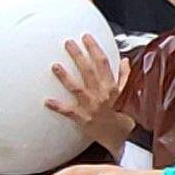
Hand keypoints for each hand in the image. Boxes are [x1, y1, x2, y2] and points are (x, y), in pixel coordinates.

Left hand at [45, 38, 130, 153]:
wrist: (119, 137)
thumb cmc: (122, 115)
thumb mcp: (127, 93)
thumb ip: (125, 76)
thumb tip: (124, 61)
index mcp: (111, 86)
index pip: (103, 63)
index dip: (94, 48)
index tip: (86, 37)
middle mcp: (101, 94)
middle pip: (88, 71)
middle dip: (78, 56)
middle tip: (68, 43)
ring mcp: (91, 107)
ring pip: (77, 88)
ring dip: (65, 77)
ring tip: (55, 66)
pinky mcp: (83, 119)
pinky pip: (69, 112)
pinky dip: (58, 107)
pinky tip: (47, 101)